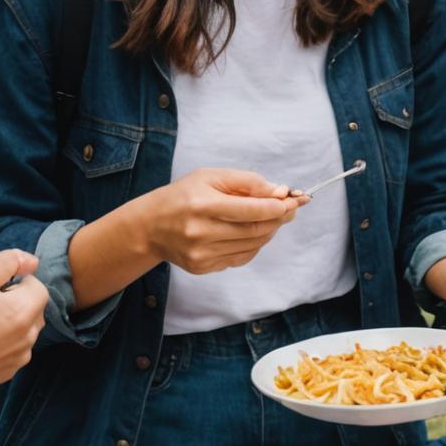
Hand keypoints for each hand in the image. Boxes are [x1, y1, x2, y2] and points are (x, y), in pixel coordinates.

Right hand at [0, 249, 48, 405]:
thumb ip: (6, 263)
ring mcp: (17, 359)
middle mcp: (28, 337)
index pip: (37, 286)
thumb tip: (31, 261)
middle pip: (32, 309)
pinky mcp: (4, 374)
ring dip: (7, 324)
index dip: (14, 282)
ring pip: (22, 331)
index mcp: (24, 310)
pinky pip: (10, 351)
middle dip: (13, 302)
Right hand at [136, 168, 300, 275]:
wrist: (149, 226)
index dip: (279, 206)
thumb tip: (280, 192)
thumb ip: (248, 182)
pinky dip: (255, 244)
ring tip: (272, 217)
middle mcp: (201, 233)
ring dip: (270, 230)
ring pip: (253, 245)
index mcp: (203, 206)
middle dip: (280, 218)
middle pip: (256, 230)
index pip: (253, 210)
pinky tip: (251, 231)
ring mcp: (201, 254)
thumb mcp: (212, 177)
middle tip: (291, 207)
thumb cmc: (183, 195)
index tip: (296, 199)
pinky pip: (242, 257)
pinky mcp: (203, 268)